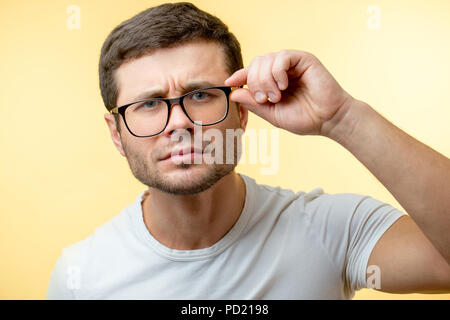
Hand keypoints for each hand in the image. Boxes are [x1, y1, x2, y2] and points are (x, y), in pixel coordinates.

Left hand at [224, 50, 354, 135]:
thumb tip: (233, 93)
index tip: (229, 82)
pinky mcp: (304, 59)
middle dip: (255, 82)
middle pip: (256, 64)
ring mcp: (292, 64)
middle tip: (265, 100)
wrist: (329, 120)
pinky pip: (281, 57)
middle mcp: (281, 70)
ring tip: (276, 96)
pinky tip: (284, 86)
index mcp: (273, 82)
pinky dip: (277, 72)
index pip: (252, 72)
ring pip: (266, 60)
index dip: (239, 75)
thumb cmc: (304, 119)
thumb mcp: (272, 114)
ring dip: (266, 80)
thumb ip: (254, 104)